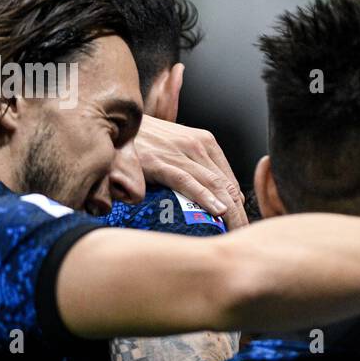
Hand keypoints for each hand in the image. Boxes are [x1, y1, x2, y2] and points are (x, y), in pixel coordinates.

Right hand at [133, 116, 248, 228]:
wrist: (116, 126)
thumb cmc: (146, 141)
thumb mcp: (178, 149)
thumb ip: (197, 168)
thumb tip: (218, 198)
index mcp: (205, 142)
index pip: (229, 180)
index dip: (238, 205)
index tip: (241, 224)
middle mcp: (197, 145)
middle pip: (225, 185)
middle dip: (237, 212)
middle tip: (243, 234)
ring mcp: (178, 153)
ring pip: (212, 185)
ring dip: (228, 211)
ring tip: (235, 231)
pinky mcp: (158, 162)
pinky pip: (187, 182)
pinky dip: (204, 198)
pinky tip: (217, 212)